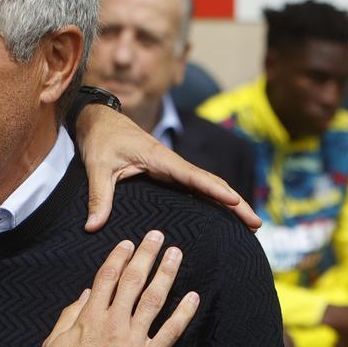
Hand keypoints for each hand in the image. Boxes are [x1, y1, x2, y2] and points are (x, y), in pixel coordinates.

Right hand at [37, 230, 198, 346]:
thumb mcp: (53, 344)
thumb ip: (69, 316)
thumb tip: (85, 295)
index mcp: (88, 318)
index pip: (106, 278)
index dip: (119, 258)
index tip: (128, 243)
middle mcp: (112, 323)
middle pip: (132, 281)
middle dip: (145, 255)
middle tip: (157, 236)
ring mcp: (132, 341)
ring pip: (153, 299)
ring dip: (166, 274)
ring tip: (176, 255)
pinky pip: (170, 332)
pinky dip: (183, 314)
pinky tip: (193, 298)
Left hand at [75, 105, 260, 232]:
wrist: (98, 119)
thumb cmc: (100, 139)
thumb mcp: (96, 167)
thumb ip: (97, 196)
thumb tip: (92, 227)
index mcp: (160, 158)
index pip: (194, 176)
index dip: (215, 190)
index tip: (235, 202)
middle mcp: (172, 163)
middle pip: (210, 183)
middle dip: (234, 202)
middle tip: (256, 225)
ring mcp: (172, 168)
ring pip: (207, 185)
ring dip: (229, 202)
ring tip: (250, 224)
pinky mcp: (167, 173)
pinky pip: (195, 187)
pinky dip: (212, 199)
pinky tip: (222, 215)